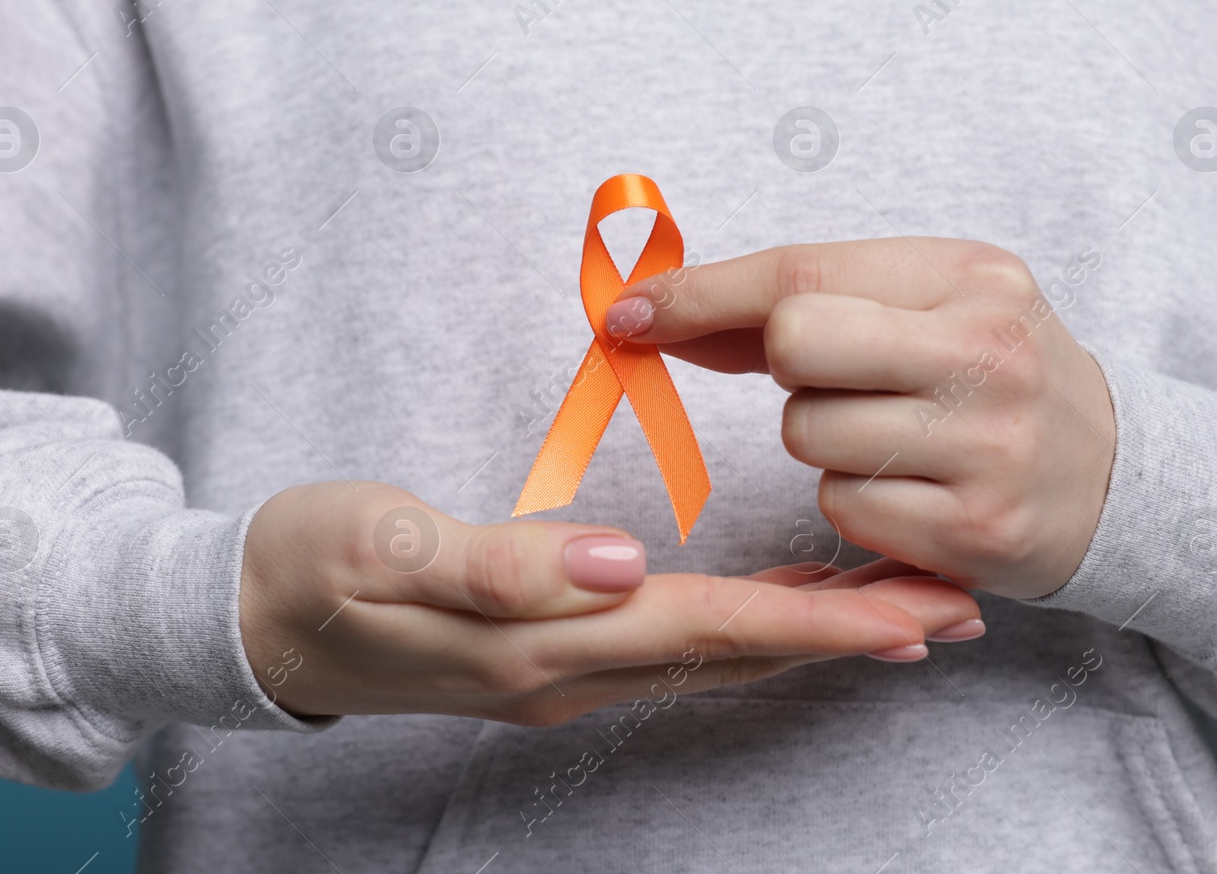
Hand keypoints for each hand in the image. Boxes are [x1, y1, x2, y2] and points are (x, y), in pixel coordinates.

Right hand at [239, 481, 982, 722]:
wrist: (257, 618)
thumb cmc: (317, 565)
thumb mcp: (384, 548)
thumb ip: (499, 564)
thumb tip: (620, 563)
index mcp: (546, 639)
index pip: (711, 628)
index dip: (818, 623)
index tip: (918, 613)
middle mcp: (572, 669)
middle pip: (739, 651)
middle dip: (851, 634)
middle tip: (959, 608)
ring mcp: (565, 668)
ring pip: (718, 652)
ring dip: (814, 632)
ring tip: (903, 610)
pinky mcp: (554, 651)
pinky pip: (679, 644)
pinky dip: (750, 624)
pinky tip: (784, 606)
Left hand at [607, 239, 1115, 599]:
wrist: (1114, 476)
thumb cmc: (990, 376)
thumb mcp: (925, 306)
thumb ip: (801, 301)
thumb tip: (652, 311)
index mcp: (971, 276)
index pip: (801, 272)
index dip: (700, 292)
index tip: (629, 312)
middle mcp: (987, 354)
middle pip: (796, 345)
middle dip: (784, 367)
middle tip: (836, 378)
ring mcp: (987, 446)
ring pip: (808, 435)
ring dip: (823, 440)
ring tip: (896, 436)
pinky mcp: (976, 532)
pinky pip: (841, 507)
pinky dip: (855, 500)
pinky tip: (913, 487)